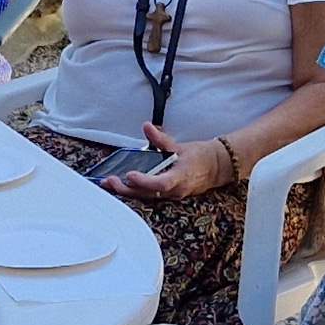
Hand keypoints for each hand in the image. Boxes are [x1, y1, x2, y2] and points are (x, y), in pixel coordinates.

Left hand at [109, 126, 237, 202]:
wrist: (216, 168)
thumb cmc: (199, 157)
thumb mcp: (180, 146)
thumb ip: (161, 139)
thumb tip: (147, 126)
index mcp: (180, 177)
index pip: (160, 184)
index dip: (144, 181)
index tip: (130, 174)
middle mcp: (175, 191)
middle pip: (147, 195)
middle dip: (126, 189)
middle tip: (109, 181)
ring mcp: (171, 196)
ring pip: (146, 198)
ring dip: (127, 192)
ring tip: (108, 184)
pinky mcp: (167, 196)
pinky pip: (149, 197)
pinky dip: (134, 192)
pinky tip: (121, 187)